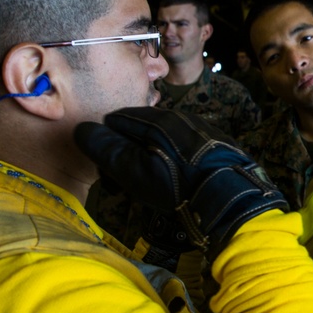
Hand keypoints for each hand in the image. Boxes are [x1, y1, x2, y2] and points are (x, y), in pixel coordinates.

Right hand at [75, 108, 287, 260]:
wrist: (230, 196)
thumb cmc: (176, 184)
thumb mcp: (133, 170)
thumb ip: (107, 149)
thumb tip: (82, 130)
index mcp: (156, 118)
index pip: (118, 120)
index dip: (107, 143)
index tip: (106, 168)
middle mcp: (179, 116)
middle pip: (143, 130)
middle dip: (130, 153)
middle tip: (126, 182)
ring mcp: (201, 129)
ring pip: (165, 140)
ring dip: (152, 158)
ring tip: (150, 186)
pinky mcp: (218, 145)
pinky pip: (186, 150)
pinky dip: (175, 162)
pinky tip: (178, 182)